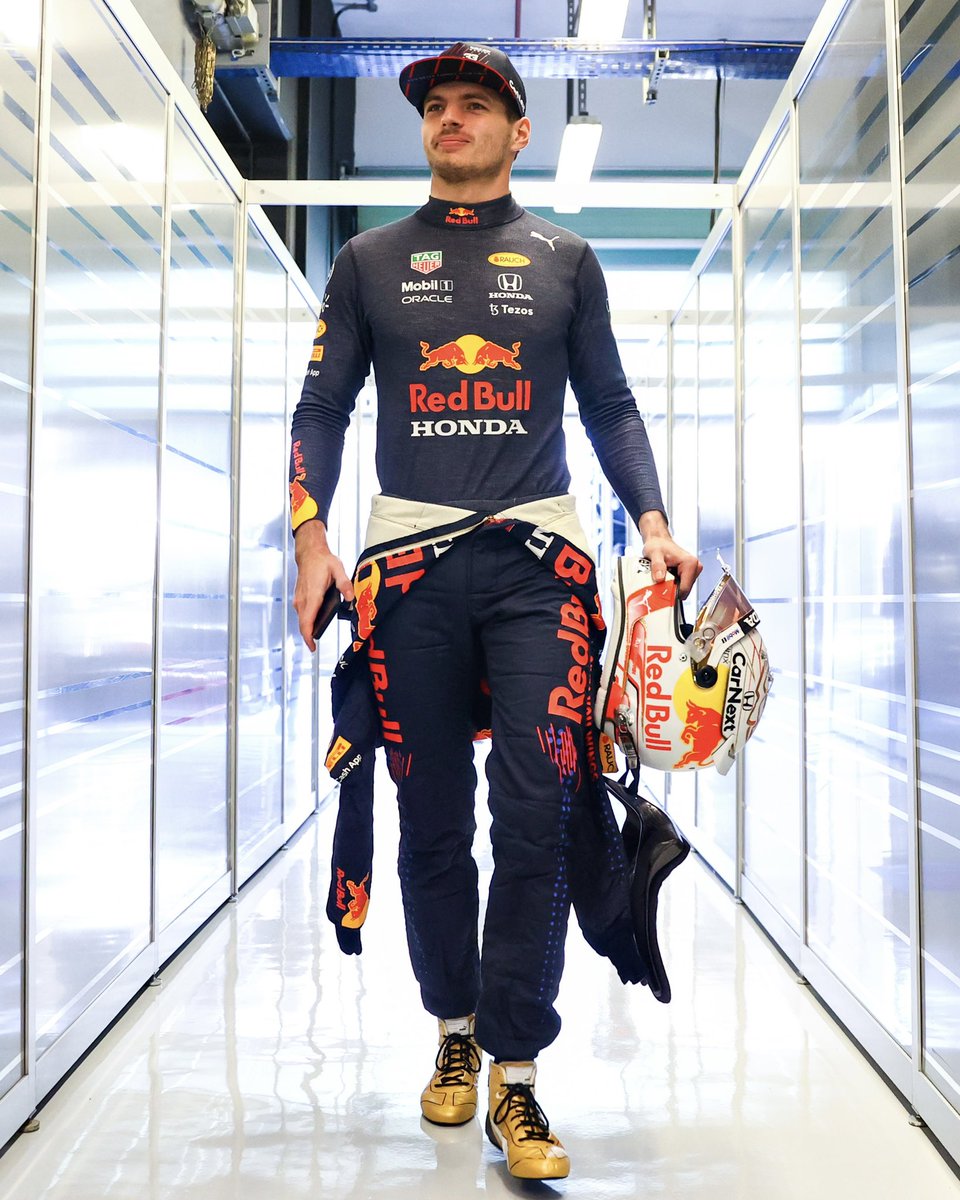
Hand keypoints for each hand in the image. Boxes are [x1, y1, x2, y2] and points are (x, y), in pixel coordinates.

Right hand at [293, 520, 354, 650]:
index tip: (312, 647)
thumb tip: (351, 598)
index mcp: (313, 595)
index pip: (307, 621)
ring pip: (301, 619)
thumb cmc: (323, 561)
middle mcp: (303, 599)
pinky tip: (315, 621)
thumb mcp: (338, 569)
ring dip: (307, 628)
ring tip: (317, 634)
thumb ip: (345, 584)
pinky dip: (306, 620)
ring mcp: (299, 598)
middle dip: (308, 636)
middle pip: (302, 624)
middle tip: (315, 645)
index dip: (308, 637)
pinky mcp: (299, 597)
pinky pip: (302, 613)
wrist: (309, 552)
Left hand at [638, 511, 701, 599]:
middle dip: (670, 590)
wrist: (658, 541)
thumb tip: (660, 578)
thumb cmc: (657, 545)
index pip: (684, 589)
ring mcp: (693, 572)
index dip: (671, 593)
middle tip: (659, 581)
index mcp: (690, 563)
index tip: (660, 590)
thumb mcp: (654, 554)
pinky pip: (680, 587)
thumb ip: (657, 566)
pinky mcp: (689, 575)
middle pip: (683, 591)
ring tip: (662, 576)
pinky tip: (665, 577)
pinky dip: (671, 585)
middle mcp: (695, 567)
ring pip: (681, 590)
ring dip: (670, 588)